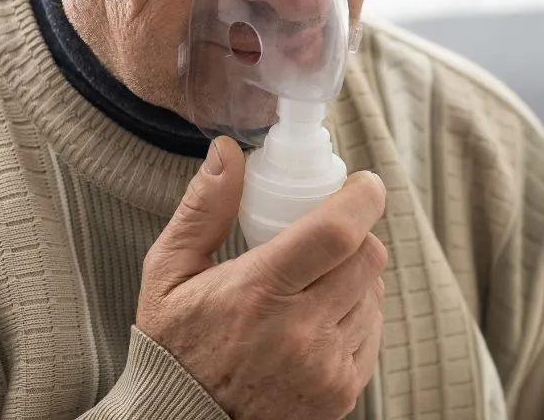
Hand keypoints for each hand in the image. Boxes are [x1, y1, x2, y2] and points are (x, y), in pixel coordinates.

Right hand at [136, 137, 387, 419]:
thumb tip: (228, 151)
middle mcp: (299, 333)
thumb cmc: (174, 348)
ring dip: (355, 278)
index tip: (362, 184)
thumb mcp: (168, 275)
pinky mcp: (343, 392)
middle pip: (369, 257)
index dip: (363, 198)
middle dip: (356, 235)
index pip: (339, 232)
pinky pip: (373, 332)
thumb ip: (202, 210)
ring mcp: (326, 367)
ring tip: (311, 287)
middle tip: (326, 236)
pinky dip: (356, 317)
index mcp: (257, 293)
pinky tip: (317, 323)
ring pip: (375, 293)